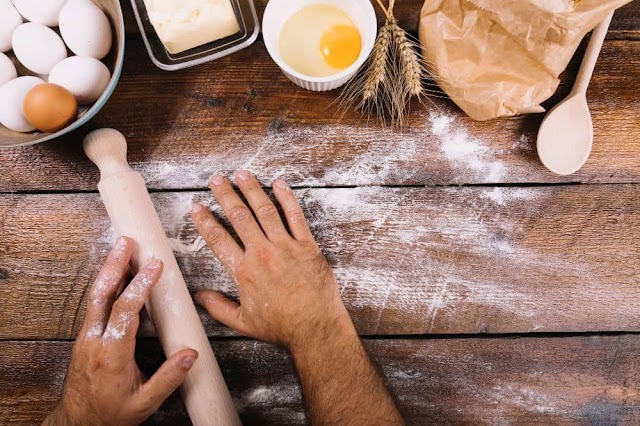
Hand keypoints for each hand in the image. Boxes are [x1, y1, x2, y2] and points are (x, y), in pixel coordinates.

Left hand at [44, 237, 197, 425]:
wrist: (78, 424)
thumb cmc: (110, 414)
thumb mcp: (145, 402)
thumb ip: (169, 378)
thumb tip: (191, 354)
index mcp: (111, 355)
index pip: (126, 312)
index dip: (140, 286)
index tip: (154, 267)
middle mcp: (93, 342)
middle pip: (102, 295)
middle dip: (115, 266)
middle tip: (126, 242)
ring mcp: (85, 338)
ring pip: (94, 297)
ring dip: (108, 271)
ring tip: (120, 249)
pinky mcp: (84, 337)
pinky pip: (94, 304)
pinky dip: (105, 285)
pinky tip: (115, 274)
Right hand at [191, 171, 353, 349]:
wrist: (315, 327)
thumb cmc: (280, 327)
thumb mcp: (242, 322)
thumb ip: (218, 307)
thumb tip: (198, 296)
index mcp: (244, 271)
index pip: (218, 239)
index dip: (205, 221)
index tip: (197, 207)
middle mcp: (262, 253)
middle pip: (239, 217)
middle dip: (226, 195)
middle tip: (216, 180)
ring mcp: (286, 247)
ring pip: (265, 211)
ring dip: (252, 190)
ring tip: (242, 174)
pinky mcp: (306, 245)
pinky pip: (295, 216)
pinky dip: (287, 198)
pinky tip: (279, 184)